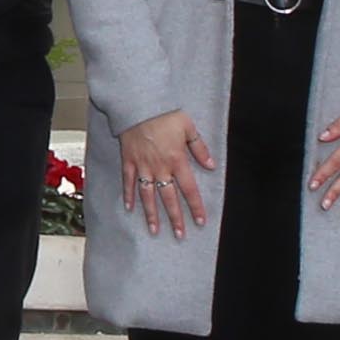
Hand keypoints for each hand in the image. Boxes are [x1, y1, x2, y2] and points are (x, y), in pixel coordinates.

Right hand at [117, 111, 215, 237]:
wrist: (139, 104)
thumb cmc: (165, 114)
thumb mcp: (188, 127)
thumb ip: (200, 149)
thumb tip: (211, 166)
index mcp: (177, 160)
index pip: (189, 189)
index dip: (196, 207)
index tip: (200, 221)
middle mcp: (160, 167)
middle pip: (169, 198)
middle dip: (175, 218)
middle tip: (179, 234)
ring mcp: (143, 166)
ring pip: (148, 195)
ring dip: (152, 214)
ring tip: (154, 230)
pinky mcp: (129, 161)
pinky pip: (128, 181)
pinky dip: (128, 195)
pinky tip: (129, 208)